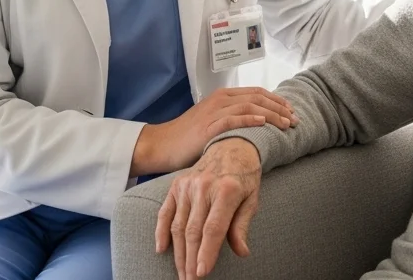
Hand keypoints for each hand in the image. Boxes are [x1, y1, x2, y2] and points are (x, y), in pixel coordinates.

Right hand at [132, 88, 296, 176]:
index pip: (257, 92)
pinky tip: (263, 123)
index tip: (292, 111)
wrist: (163, 144)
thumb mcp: (214, 122)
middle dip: (280, 107)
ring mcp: (214, 111)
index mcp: (224, 96)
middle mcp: (221, 99)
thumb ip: (234, 120)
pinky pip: (233, 118)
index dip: (277, 100)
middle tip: (295, 119)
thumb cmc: (189, 137)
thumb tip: (259, 127)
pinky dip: (250, 119)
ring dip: (272, 114)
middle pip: (258, 97)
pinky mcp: (208, 126)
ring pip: (250, 106)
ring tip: (286, 123)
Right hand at [156, 138, 261, 279]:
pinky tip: (161, 249)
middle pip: (193, 231)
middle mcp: (204, 186)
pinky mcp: (177, 183)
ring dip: (178, 253)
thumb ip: (242, 225)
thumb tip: (242, 252)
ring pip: (178, 225)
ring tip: (182, 273)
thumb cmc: (245, 176)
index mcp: (226, 190)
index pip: (213, 228)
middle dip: (190, 260)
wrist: (232, 145)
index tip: (202, 273)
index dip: (207, 253)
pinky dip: (161, 231)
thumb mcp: (251, 198)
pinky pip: (165, 211)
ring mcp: (188, 184)